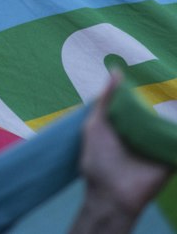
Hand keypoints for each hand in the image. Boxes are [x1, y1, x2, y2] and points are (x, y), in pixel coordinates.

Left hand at [74, 78, 170, 229]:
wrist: (112, 196)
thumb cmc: (98, 159)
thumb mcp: (96, 125)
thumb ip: (105, 100)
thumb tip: (116, 71)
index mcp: (123, 126)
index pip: (136, 105)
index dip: (142, 91)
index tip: (151, 70)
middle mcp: (141, 135)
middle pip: (155, 114)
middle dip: (163, 101)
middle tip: (172, 79)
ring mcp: (156, 147)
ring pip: (168, 127)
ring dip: (172, 117)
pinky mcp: (169, 158)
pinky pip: (176, 143)